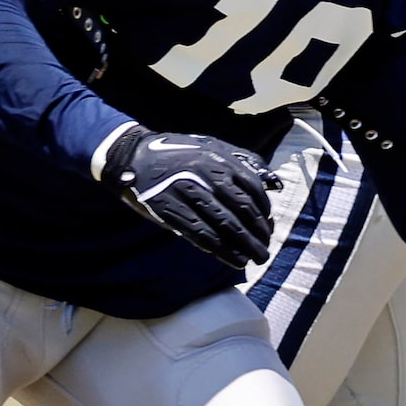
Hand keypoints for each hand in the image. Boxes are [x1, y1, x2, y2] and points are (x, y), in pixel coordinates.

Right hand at [100, 126, 282, 271]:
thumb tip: (273, 184)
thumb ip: (241, 161)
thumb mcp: (210, 145)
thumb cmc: (176, 152)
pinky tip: (234, 260)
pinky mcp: (172, 211)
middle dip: (259, 232)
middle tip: (266, 247)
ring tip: (256, 258)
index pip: (253, 190)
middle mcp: (208, 176)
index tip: (268, 226)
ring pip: (225, 225)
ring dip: (245, 245)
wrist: (133, 156)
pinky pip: (202, 235)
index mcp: (220, 160)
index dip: (264, 212)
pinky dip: (222, 250)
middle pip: (243, 210)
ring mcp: (189, 194)